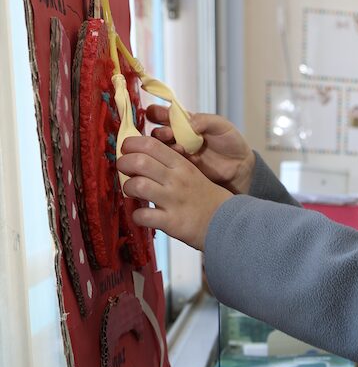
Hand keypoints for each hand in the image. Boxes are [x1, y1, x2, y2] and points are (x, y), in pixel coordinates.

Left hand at [118, 135, 232, 249]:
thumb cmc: (203, 195)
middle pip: (138, 161)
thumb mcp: (191, 172)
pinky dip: (137, 215)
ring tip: (132, 192)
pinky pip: (143, 215)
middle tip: (124, 171)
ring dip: (128, 188)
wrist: (226, 221)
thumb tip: (139, 153)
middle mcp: (176, 180)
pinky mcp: (171, 221)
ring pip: (137, 185)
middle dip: (123, 164)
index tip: (127, 150)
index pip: (150, 144)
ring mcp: (173, 200)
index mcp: (181, 165)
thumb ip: (169, 162)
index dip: (131, 144)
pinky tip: (142, 214)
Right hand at [145, 104, 254, 194]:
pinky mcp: (181, 167)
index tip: (155, 113)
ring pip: (159, 149)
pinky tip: (184, 157)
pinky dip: (172, 159)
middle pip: (156, 132)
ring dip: (163, 146)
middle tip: (168, 133)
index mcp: (185, 122)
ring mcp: (178, 153)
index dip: (156, 112)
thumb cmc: (231, 142)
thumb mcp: (221, 125)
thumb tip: (188, 122)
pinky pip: (169, 163)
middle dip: (158, 131)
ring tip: (179, 147)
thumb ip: (205, 120)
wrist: (240, 166)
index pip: (163, 114)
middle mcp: (177, 137)